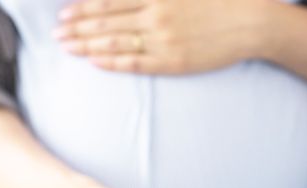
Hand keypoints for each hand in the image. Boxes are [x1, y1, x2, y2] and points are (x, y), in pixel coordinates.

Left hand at [53, 0, 267, 73]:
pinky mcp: (174, 61)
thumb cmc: (219, 0)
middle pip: (105, 22)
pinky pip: (136, 63)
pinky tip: (95, 61)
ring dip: (87, 45)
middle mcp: (156, 15)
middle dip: (76, 28)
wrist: (251, 22)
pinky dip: (112, 62)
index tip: (63, 13)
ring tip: (67, 48)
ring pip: (115, 42)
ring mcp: (164, 40)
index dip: (82, 7)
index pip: (108, 0)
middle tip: (55, 33)